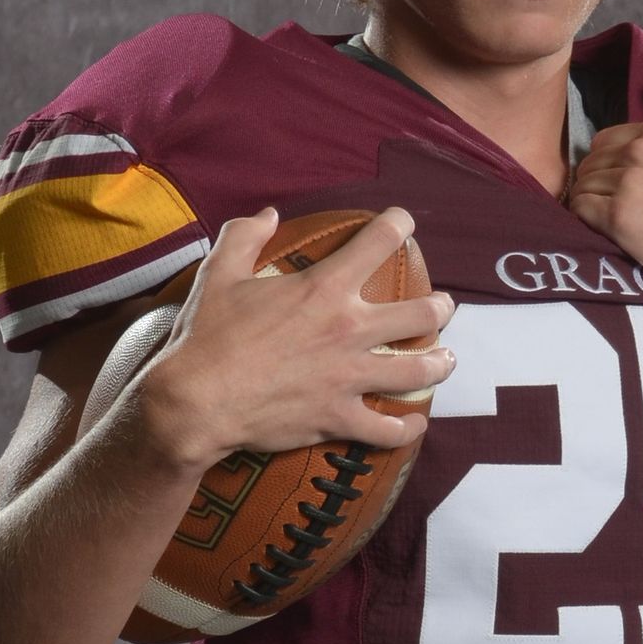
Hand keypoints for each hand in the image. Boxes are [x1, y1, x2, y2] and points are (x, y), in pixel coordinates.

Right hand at [137, 205, 456, 469]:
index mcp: (324, 289)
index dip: (398, 225)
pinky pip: (388, 430)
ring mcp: (349, 377)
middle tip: (444, 306)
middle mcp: (348, 330)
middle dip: (440, 307)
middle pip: (421, 314)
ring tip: (447, 360)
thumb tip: (269, 214)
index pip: (379, 243)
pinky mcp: (340, 418)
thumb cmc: (206, 337)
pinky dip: (406, 428)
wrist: (195, 403)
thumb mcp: (218, 273)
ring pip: (419, 372)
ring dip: (440, 364)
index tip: (404, 222)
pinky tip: (413, 423)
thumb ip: (244, 235)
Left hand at [565, 75, 642, 310]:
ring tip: (616, 222)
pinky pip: (581, 209)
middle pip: (593, 161)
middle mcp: (642, 150)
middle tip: (620, 208)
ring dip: (592, 202)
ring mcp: (629, 183)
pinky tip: (608, 231)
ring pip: (584, 184)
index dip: (614, 165)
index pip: (609, 140)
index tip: (629, 189)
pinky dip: (586, 220)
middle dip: (599, 182)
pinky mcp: (620, 219)